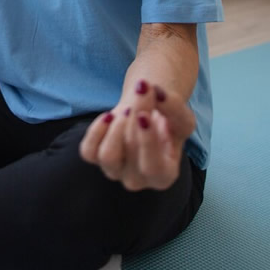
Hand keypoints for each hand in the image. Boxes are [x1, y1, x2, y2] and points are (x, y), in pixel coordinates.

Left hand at [79, 80, 195, 190]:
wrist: (146, 116)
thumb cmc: (167, 122)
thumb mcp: (180, 116)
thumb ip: (174, 107)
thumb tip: (158, 93)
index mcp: (163, 176)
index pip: (153, 168)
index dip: (147, 142)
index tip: (145, 115)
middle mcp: (138, 179)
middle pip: (132, 151)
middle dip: (135, 117)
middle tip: (142, 91)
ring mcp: (114, 171)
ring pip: (107, 156)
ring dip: (115, 128)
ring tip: (126, 110)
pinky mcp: (96, 159)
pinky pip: (88, 151)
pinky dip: (96, 130)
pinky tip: (109, 116)